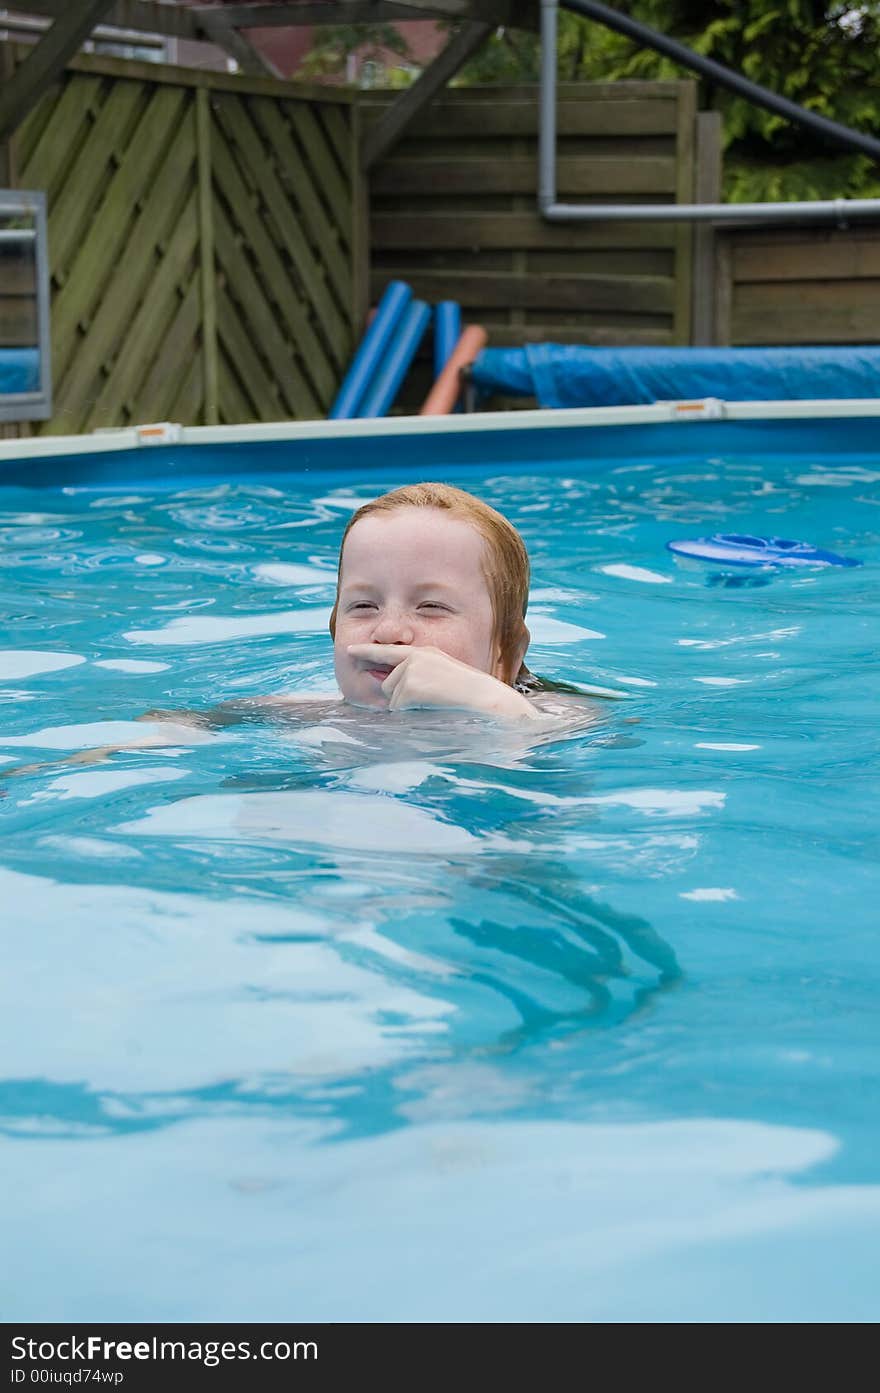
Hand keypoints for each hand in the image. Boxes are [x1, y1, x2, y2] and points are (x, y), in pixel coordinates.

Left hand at [346, 644, 539, 720]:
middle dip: (402, 700)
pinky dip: (412, 714)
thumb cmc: (470, 696)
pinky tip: (432, 707)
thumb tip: (393, 693)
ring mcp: (411, 670)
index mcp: (424, 653)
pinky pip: (398, 709)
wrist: (485, 699)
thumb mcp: (444, 678)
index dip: (367, 652)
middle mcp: (414, 657)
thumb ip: (419, 678)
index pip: (390, 652)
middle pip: (389, 686)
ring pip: (393, 699)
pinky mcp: (409, 685)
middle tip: (432, 700)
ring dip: (410, 708)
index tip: (349, 650)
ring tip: (436, 703)